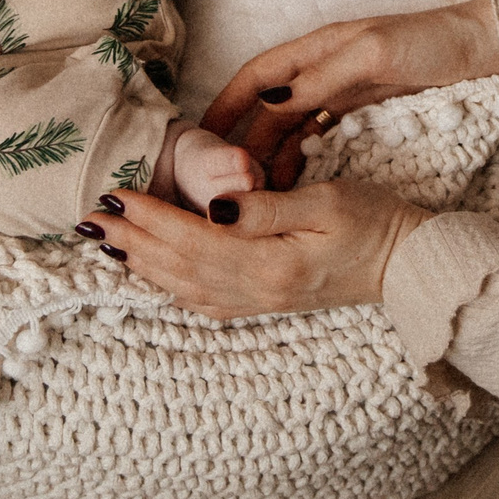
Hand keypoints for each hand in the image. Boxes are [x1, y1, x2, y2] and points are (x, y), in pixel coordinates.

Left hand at [90, 180, 431, 319]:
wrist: (407, 264)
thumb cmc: (373, 221)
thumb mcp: (326, 200)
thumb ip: (266, 207)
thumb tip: (215, 205)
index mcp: (269, 261)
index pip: (193, 238)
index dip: (150, 217)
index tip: (115, 195)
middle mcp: (258, 290)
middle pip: (179, 267)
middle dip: (131, 242)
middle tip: (90, 219)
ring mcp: (261, 302)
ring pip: (186, 287)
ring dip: (143, 265)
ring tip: (109, 244)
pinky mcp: (267, 302)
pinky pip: (206, 300)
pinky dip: (172, 285)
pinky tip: (156, 273)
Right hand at [203, 0, 498, 186]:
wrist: (483, 48)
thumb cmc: (431, 42)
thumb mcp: (374, 54)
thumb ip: (322, 77)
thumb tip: (269, 104)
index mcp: (318, 46)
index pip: (256, 75)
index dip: (225, 104)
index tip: (198, 138)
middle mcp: (322, 68)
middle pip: (268, 108)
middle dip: (242, 142)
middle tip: (223, 182)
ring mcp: (340, 90)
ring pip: (289, 127)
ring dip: (268, 157)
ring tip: (253, 194)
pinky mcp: (359, 110)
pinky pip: (316, 137)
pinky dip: (298, 160)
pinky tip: (291, 185)